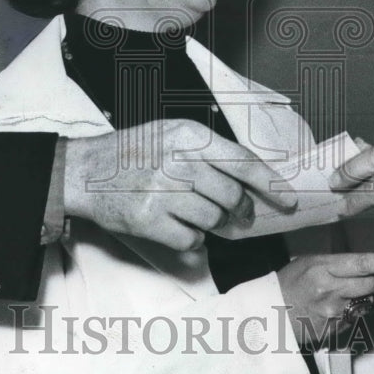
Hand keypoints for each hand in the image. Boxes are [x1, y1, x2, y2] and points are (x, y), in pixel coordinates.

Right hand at [63, 118, 296, 250]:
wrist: (86, 170)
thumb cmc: (136, 152)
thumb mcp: (173, 134)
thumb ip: (210, 152)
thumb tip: (252, 181)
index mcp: (188, 135)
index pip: (242, 161)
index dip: (270, 184)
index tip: (288, 200)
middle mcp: (177, 161)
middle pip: (232, 196)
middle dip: (240, 211)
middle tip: (238, 215)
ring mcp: (161, 191)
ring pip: (214, 219)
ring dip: (212, 223)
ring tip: (194, 213)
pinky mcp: (147, 219)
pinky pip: (191, 239)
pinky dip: (191, 239)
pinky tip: (177, 225)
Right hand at [277, 252, 373, 347]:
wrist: (273, 314)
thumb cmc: (291, 283)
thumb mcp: (310, 262)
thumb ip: (336, 261)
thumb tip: (366, 261)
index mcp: (323, 268)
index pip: (363, 263)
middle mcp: (330, 290)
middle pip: (372, 284)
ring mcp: (334, 312)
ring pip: (370, 302)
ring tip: (373, 293)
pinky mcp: (336, 329)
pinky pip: (359, 317)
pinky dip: (363, 311)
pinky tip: (355, 306)